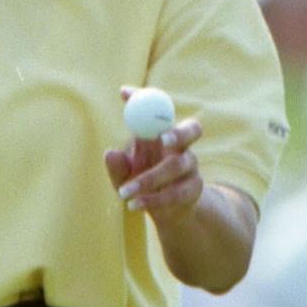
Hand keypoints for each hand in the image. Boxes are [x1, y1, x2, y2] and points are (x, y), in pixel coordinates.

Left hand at [105, 86, 203, 223]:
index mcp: (163, 134)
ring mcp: (191, 166)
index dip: (144, 98)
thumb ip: (117, 165)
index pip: (160, 109)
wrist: (167, 213)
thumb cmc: (143, 183)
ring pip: (176, 165)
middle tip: (161, 138)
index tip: (124, 93)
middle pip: (192, 128)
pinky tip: (134, 205)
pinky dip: (153, 199)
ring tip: (124, 193)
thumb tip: (111, 153)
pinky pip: (176, 192)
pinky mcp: (195, 188)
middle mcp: (181, 146)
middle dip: (178, 130)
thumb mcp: (125, 174)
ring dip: (148, 179)